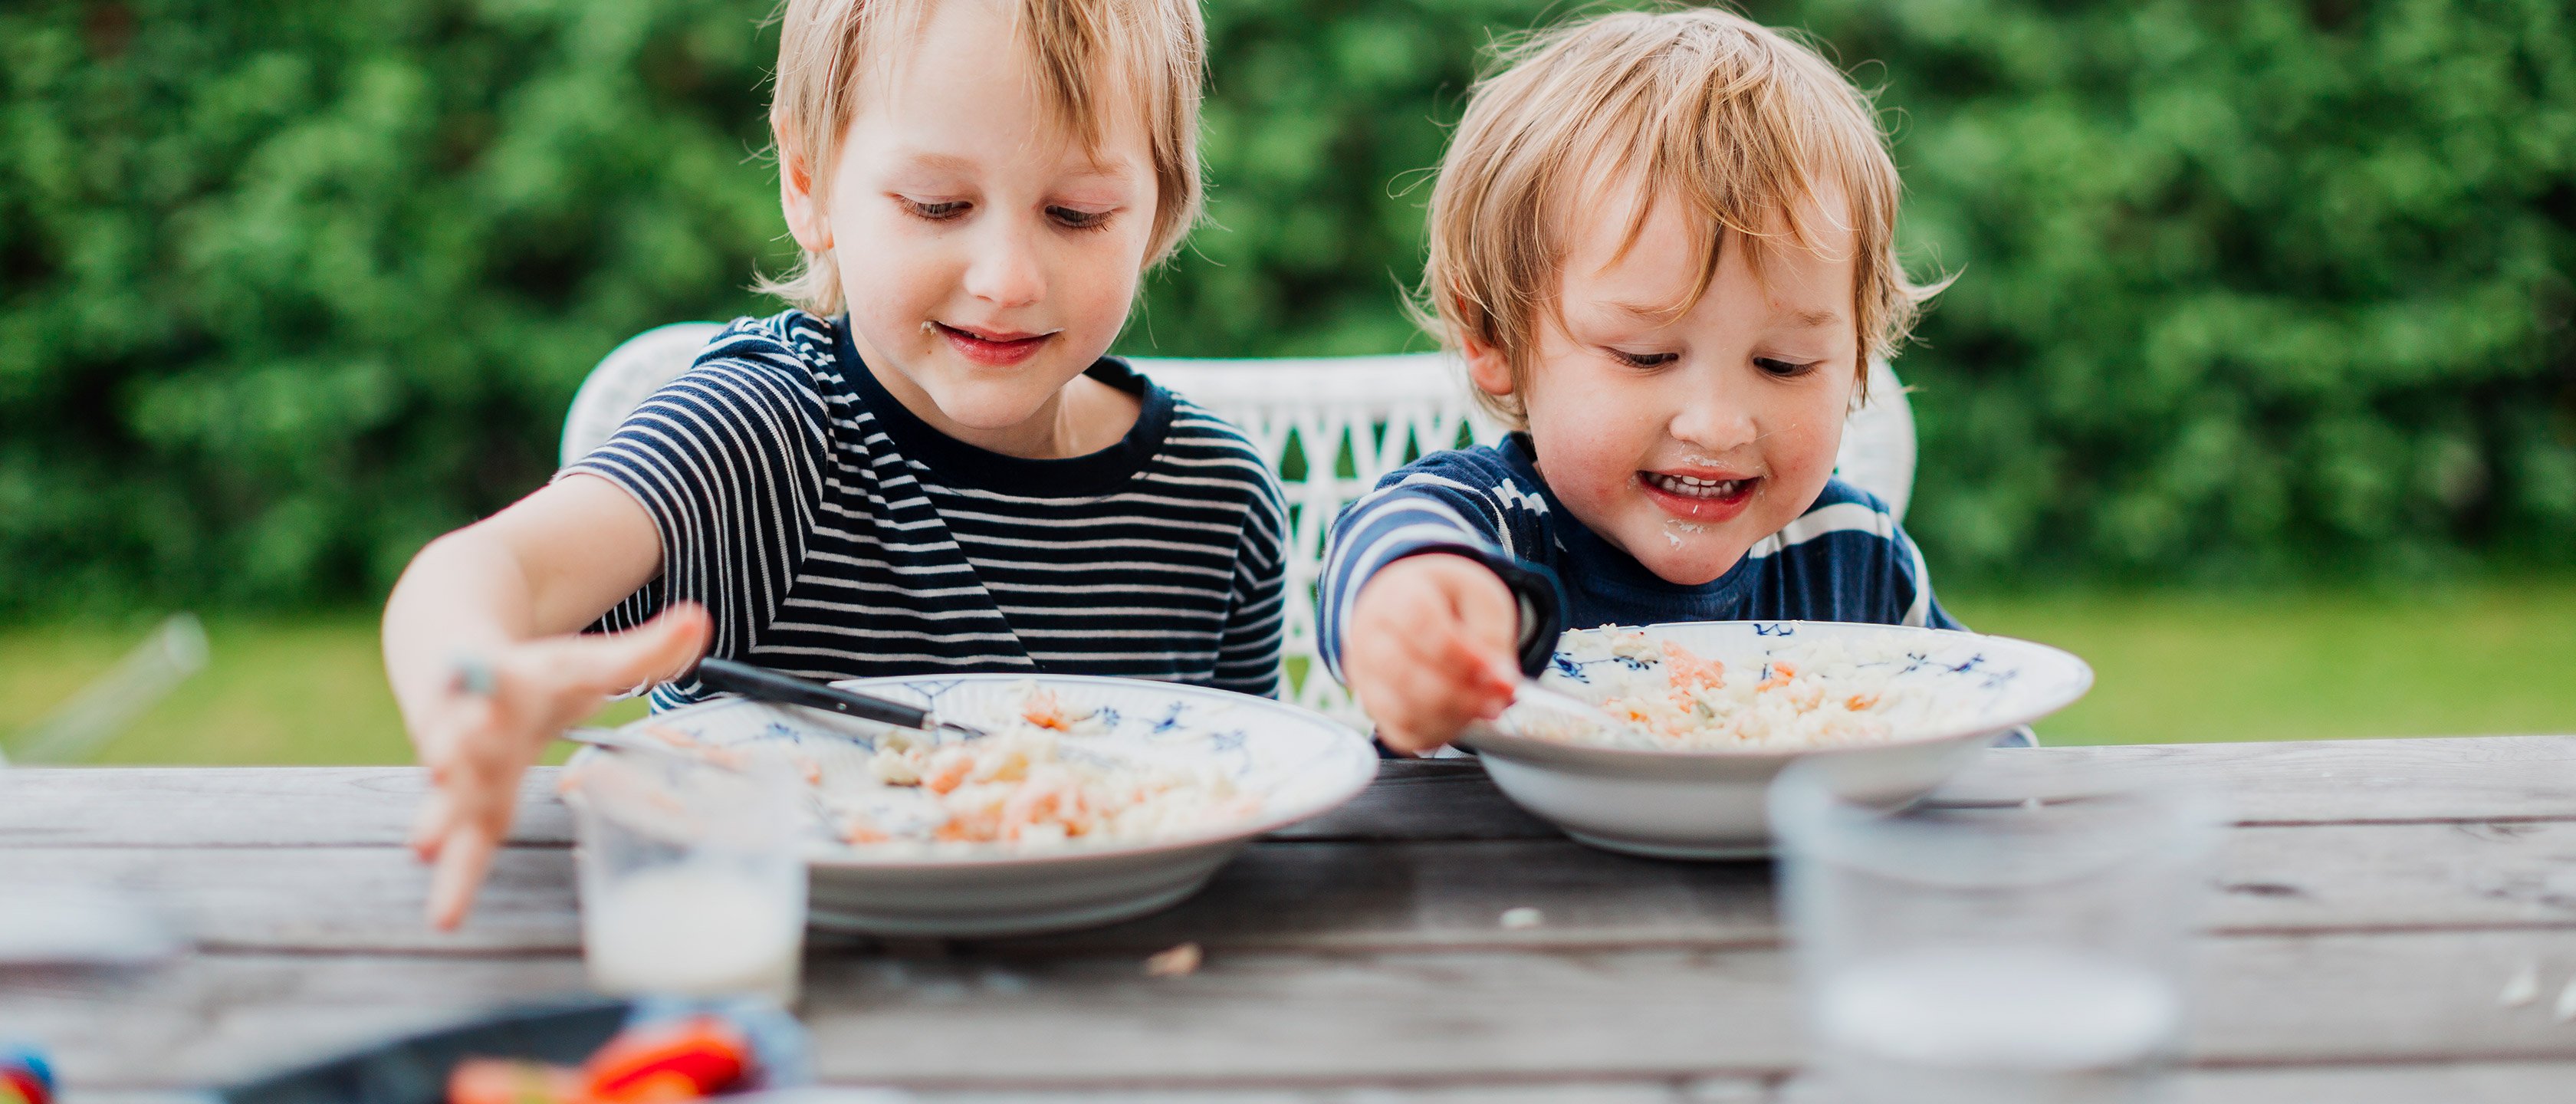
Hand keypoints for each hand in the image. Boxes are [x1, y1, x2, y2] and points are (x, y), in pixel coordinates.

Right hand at [407, 604, 709, 929]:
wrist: (454, 666)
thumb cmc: (532, 674)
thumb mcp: (584, 662)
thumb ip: (641, 651)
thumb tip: (702, 621)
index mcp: (500, 682)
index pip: (490, 682)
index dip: (483, 691)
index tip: (482, 706)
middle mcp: (470, 726)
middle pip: (458, 740)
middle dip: (451, 755)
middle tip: (443, 768)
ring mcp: (462, 772)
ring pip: (448, 799)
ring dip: (441, 820)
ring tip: (426, 844)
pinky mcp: (465, 811)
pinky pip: (463, 848)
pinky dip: (456, 879)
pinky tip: (446, 916)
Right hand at [1341, 553, 1520, 754]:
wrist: (1415, 604)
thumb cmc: (1449, 602)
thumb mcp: (1481, 600)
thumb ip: (1492, 637)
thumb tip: (1502, 683)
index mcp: (1396, 594)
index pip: (1420, 624)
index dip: (1463, 655)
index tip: (1501, 673)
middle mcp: (1368, 634)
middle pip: (1403, 672)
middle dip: (1460, 693)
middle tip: (1500, 696)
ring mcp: (1364, 674)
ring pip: (1401, 709)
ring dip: (1452, 716)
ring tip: (1487, 706)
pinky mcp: (1372, 705)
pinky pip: (1400, 733)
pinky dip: (1437, 733)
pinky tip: (1464, 717)